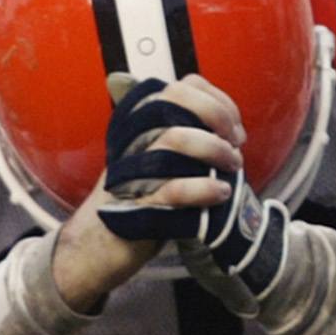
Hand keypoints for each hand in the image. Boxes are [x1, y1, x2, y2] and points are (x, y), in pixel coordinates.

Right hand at [48, 75, 245, 312]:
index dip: (214, 101)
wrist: (99, 246)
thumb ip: (186, 138)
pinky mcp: (137, 207)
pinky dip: (204, 188)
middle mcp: (130, 140)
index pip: (179, 88)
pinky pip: (175, 189)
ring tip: (233, 168)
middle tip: (235, 144)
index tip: (233, 128)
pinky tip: (221, 193)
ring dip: (214, 150)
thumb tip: (230, 126)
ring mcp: (131, 171)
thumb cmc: (139, 202)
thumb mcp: (160, 161)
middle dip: (216, 116)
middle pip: (173, 101)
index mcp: (136, 124)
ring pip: (175, 139)